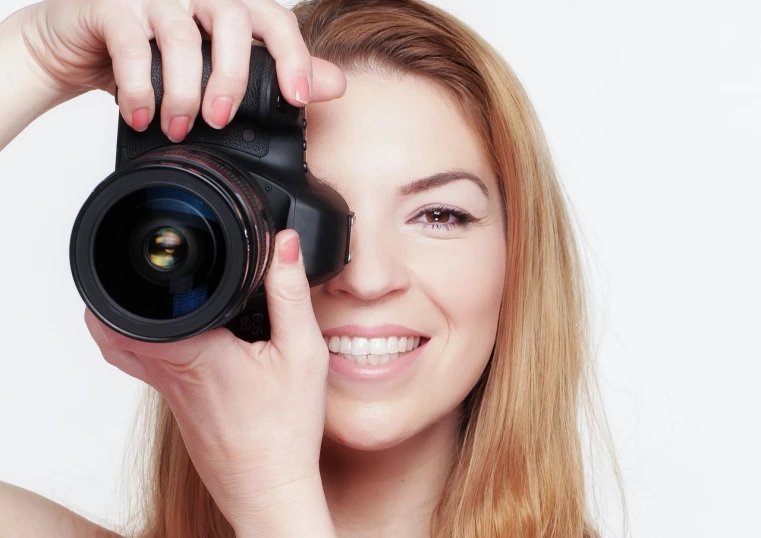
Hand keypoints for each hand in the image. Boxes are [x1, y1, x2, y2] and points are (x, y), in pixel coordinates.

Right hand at [16, 0, 344, 140]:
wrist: (77, 46)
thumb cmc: (152, 55)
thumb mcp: (214, 67)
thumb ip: (273, 72)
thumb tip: (333, 84)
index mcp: (226, 4)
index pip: (272, 19)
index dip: (292, 56)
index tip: (298, 98)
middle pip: (231, 21)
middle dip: (232, 78)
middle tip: (221, 120)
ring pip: (181, 38)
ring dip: (181, 93)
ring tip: (178, 128)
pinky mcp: (110, 5)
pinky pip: (132, 47)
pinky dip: (139, 89)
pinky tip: (141, 116)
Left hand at [85, 231, 333, 534]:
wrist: (270, 488)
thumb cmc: (285, 430)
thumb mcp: (302, 353)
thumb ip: (290, 293)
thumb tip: (283, 244)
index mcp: (194, 351)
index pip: (132, 307)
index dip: (129, 275)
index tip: (147, 255)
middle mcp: (169, 372)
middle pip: (111, 327)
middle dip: (122, 290)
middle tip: (146, 267)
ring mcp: (167, 394)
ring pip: (123, 348)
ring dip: (128, 317)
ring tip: (158, 293)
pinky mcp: (176, 407)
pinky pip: (147, 366)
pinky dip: (150, 342)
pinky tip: (185, 336)